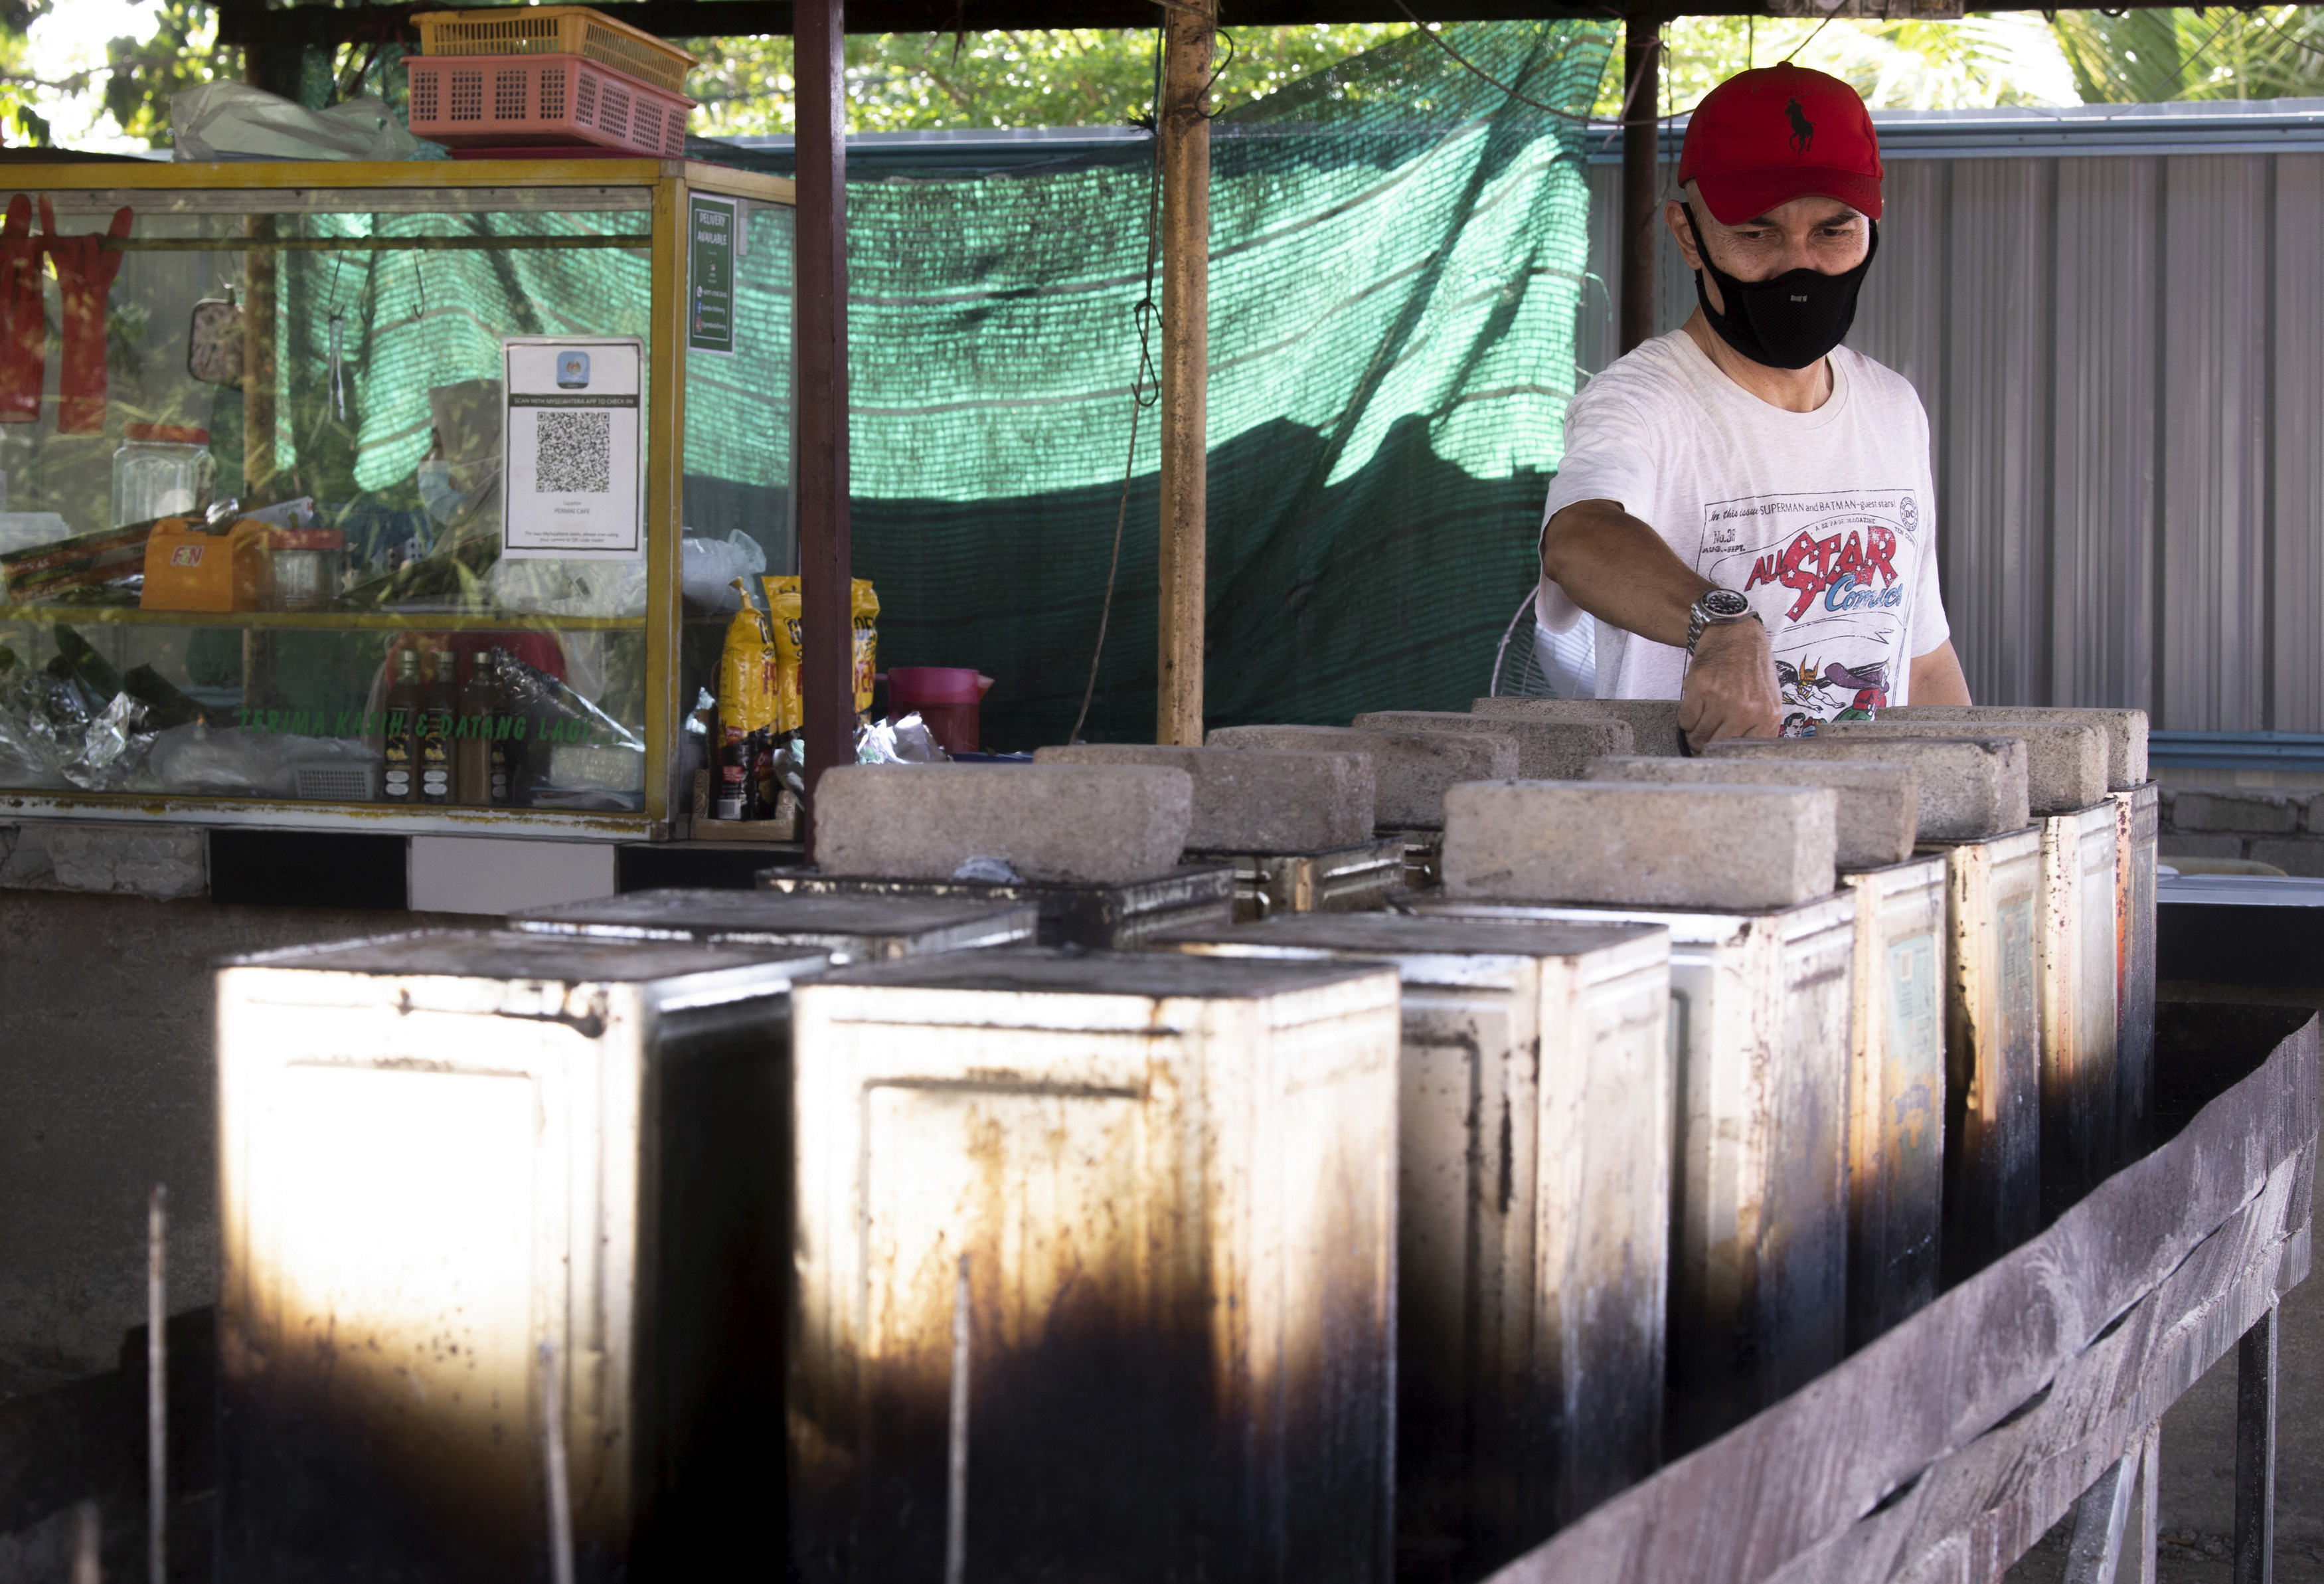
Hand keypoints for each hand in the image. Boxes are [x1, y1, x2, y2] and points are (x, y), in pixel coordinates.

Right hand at [1678, 619, 1780, 752]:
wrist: (1735, 633)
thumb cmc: (1752, 665)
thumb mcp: (1769, 698)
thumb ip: (1760, 726)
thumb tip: (1741, 753)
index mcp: (1767, 715)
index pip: (1743, 752)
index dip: (1727, 754)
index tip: (1719, 752)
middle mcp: (1747, 710)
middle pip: (1717, 746)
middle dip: (1708, 745)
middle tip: (1705, 737)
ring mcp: (1723, 699)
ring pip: (1698, 735)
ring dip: (1695, 731)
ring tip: (1702, 719)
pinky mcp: (1701, 689)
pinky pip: (1685, 720)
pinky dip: (1686, 718)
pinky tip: (1695, 705)